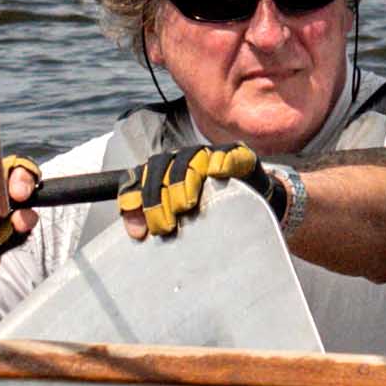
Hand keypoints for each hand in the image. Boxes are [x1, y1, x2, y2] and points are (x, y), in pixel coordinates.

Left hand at [115, 142, 281, 245]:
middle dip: (157, 197)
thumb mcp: (177, 219)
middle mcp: (182, 158)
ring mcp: (208, 154)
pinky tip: (217, 173)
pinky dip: (220, 161)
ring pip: (188, 158)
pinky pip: (226, 153)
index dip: (133, 196)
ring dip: (183, 181)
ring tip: (184, 206)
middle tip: (164, 226)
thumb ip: (155, 220)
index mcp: (163, 170)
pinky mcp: (236, 155)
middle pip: (159, 166)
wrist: (253, 204)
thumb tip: (136, 233)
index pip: (139, 175)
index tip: (137, 229)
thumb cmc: (210, 211)